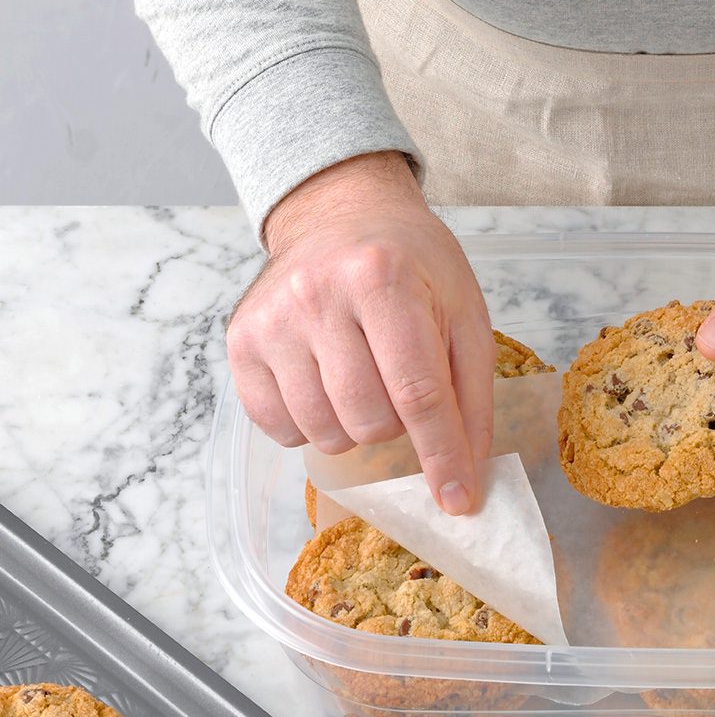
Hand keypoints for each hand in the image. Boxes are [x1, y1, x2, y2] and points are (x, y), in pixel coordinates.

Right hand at [226, 152, 494, 513]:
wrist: (342, 215)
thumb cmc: (412, 266)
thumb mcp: (463, 311)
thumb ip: (471, 393)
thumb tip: (467, 476)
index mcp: (383, 278)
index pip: (418, 392)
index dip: (442, 455)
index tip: (459, 501)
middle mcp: (317, 295)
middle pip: (370, 418)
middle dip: (399, 425)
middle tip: (401, 385)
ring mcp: (271, 320)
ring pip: (324, 432)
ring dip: (356, 427)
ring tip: (364, 379)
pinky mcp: (240, 341)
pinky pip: (280, 429)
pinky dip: (312, 426)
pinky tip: (326, 385)